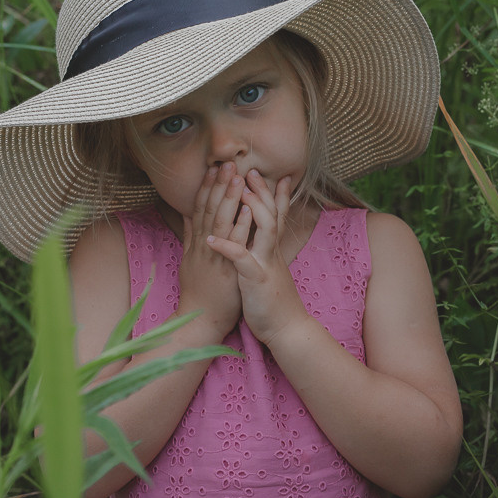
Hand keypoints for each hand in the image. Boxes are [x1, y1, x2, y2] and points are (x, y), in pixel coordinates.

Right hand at [177, 162, 248, 341]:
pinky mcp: (227, 269)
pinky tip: (247, 208)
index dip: (206, 187)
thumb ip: (188, 236)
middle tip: (227, 163)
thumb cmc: (198, 291)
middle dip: (218, 185)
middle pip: (209, 210)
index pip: (200, 208)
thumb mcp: (188, 260)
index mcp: (196, 243)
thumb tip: (186, 214)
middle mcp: (203, 246)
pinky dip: (240, 224)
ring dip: (229, 197)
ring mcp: (215, 256)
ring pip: (221, 221)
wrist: (201, 319)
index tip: (213, 168)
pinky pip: (234, 243)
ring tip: (237, 176)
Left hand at [206, 170, 310, 346]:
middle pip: (270, 213)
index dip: (271, 193)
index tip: (264, 173)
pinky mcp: (256, 280)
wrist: (287, 328)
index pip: (274, 214)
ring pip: (264, 229)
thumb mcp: (267, 270)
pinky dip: (227, 247)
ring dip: (251, 208)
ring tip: (237, 190)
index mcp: (271, 249)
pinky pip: (241, 260)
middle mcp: (270, 251)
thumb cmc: (272, 300)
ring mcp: (265, 263)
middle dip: (260, 190)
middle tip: (248, 169)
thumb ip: (262, 251)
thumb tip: (258, 237)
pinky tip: (210, 239)